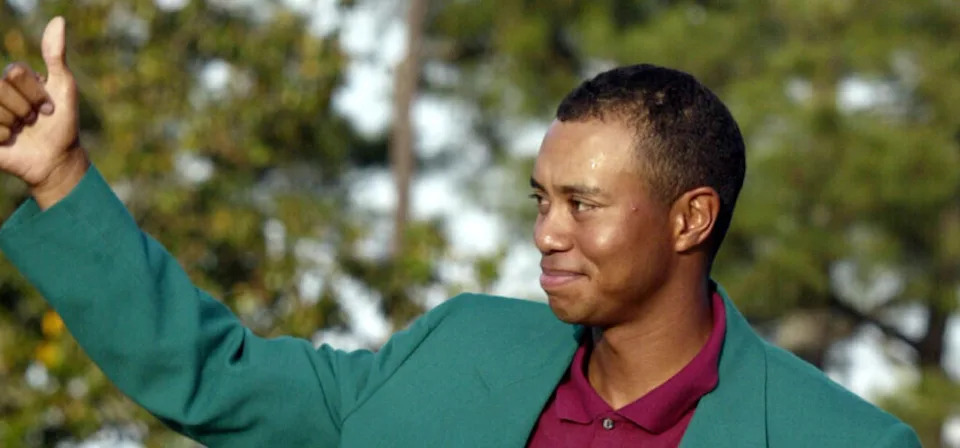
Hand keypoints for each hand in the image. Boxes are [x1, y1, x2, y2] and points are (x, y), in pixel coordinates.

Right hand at [0, 17, 86, 208]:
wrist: (57, 159)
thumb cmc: (63, 124)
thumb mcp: (64, 87)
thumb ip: (56, 55)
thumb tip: (59, 20)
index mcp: (16, 79)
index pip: (15, 71)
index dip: (35, 92)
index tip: (49, 107)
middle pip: (1, 87)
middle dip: (25, 107)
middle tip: (35, 120)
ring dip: (15, 123)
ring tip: (23, 130)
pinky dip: (4, 136)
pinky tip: (11, 141)